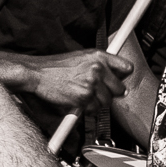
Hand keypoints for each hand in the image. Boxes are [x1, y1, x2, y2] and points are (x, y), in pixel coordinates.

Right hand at [0, 47, 129, 114]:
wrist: (37, 73)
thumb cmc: (56, 67)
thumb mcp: (81, 57)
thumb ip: (100, 64)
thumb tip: (116, 76)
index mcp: (99, 56)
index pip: (127, 68)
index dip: (122, 77)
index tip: (117, 81)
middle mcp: (98, 68)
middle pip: (120, 89)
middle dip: (110, 94)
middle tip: (97, 93)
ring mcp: (91, 83)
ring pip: (107, 102)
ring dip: (97, 103)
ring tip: (83, 97)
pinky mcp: (84, 97)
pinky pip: (94, 110)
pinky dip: (87, 110)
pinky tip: (77, 102)